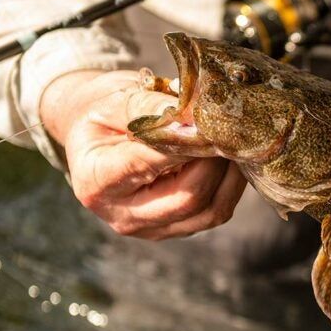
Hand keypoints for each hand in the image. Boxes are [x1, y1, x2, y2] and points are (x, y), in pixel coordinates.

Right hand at [41, 69, 245, 239]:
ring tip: (235, 143)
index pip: (149, 165)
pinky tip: (232, 159)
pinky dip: (231, 185)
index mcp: (97, 181)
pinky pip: (215, 213)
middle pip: (188, 199)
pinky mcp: (175, 228)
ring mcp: (152, 229)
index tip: (208, 121)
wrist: (94, 140)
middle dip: (216, 161)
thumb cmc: (103, 116)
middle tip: (230, 130)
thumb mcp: (116, 101)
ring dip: (231, 176)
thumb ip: (152, 109)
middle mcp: (123, 215)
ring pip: (210, 212)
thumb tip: (193, 118)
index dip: (186, 144)